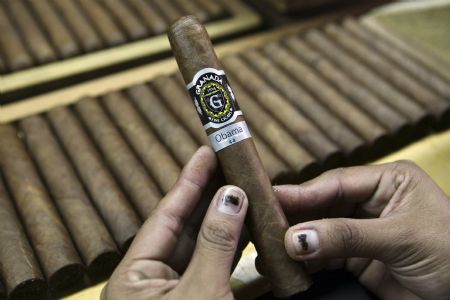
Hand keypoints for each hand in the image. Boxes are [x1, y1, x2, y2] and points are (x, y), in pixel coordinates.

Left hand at [101, 146, 247, 299]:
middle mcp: (151, 281)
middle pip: (183, 226)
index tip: (205, 154)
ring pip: (202, 245)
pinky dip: (231, 244)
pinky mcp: (197, 299)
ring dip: (223, 217)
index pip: (164, 217)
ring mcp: (175, 291)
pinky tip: (244, 224)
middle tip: (228, 164)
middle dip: (208, 194)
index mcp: (134, 278)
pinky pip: (214, 264)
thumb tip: (230, 198)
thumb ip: (215, 245)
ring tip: (241, 187)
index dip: (188, 182)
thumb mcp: (200, 293)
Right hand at [277, 161, 449, 299]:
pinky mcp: (358, 259)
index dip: (303, 191)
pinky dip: (306, 261)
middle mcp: (372, 203)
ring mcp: (363, 231)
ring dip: (296, 239)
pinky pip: (324, 256)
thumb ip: (347, 236)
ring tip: (270, 246)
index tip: (273, 198)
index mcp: (388, 181)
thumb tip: (299, 237)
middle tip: (265, 223)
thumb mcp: (401, 237)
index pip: (336, 182)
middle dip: (295, 216)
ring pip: (319, 231)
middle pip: (322, 205)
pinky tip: (290, 263)